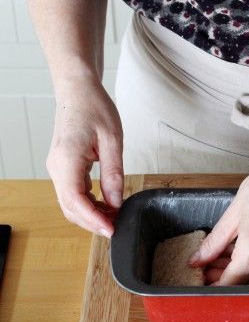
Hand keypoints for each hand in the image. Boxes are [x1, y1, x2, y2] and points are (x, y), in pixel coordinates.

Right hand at [47, 77, 122, 236]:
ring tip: (115, 217)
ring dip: (91, 214)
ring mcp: (58, 168)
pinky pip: (74, 193)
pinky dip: (89, 204)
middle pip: (70, 207)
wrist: (77, 91)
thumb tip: (116, 202)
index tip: (111, 230)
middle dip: (93, 222)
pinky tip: (107, 205)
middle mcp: (56, 167)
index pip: (74, 200)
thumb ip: (114, 174)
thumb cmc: (94, 108)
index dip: (93, 219)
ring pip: (71, 203)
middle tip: (118, 227)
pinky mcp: (64, 168)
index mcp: (66, 159)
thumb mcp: (113, 141)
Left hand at [189, 143, 248, 284]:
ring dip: (236, 263)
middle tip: (205, 261)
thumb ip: (215, 241)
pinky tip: (242, 241)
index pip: (229, 282)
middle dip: (222, 273)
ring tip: (222, 247)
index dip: (212, 285)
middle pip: (242, 276)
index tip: (200, 279)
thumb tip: (199, 259)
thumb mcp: (234, 212)